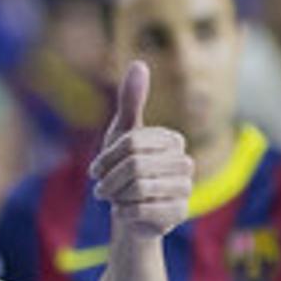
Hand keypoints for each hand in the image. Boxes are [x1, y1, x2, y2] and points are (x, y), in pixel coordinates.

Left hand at [89, 61, 192, 237]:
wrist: (130, 217)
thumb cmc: (124, 173)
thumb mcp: (122, 136)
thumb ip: (131, 102)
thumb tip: (139, 63)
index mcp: (172, 141)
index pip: (132, 142)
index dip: (107, 158)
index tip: (95, 171)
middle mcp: (185, 162)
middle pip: (135, 165)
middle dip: (110, 180)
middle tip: (101, 190)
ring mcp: (185, 188)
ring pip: (139, 186)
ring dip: (117, 196)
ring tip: (115, 200)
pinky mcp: (179, 213)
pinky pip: (143, 208)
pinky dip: (125, 212)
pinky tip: (124, 213)